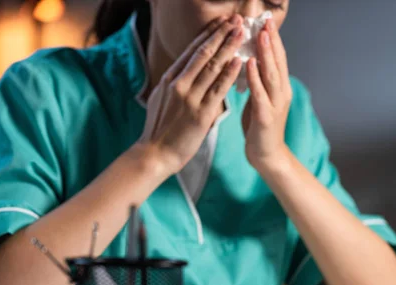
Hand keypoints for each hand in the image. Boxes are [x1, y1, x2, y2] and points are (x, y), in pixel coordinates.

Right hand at [137, 16, 244, 175]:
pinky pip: (217, 89)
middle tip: (236, 19)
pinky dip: (229, 74)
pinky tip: (239, 61)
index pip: (192, 50)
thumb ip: (174, 85)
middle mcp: (179, 84)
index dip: (209, 34)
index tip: (222, 22)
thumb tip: (182, 73)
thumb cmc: (160, 130)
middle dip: (221, 34)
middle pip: (203, 53)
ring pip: (212, 67)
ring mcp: (189, 98)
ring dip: (229, 47)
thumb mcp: (161, 99)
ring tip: (241, 32)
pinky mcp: (200, 114)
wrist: (154, 154)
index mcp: (170, 79)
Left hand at [242, 18, 292, 169]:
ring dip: (266, 54)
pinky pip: (260, 94)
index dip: (273, 39)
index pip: (278, 58)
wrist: (267, 156)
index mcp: (279, 88)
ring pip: (271, 75)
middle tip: (266, 20)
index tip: (266, 20)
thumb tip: (251, 62)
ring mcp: (275, 105)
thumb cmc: (260, 128)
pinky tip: (248, 64)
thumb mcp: (260, 100)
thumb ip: (259, 82)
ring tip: (260, 35)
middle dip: (271, 40)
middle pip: (278, 62)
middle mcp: (281, 93)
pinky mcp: (265, 117)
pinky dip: (254, 78)